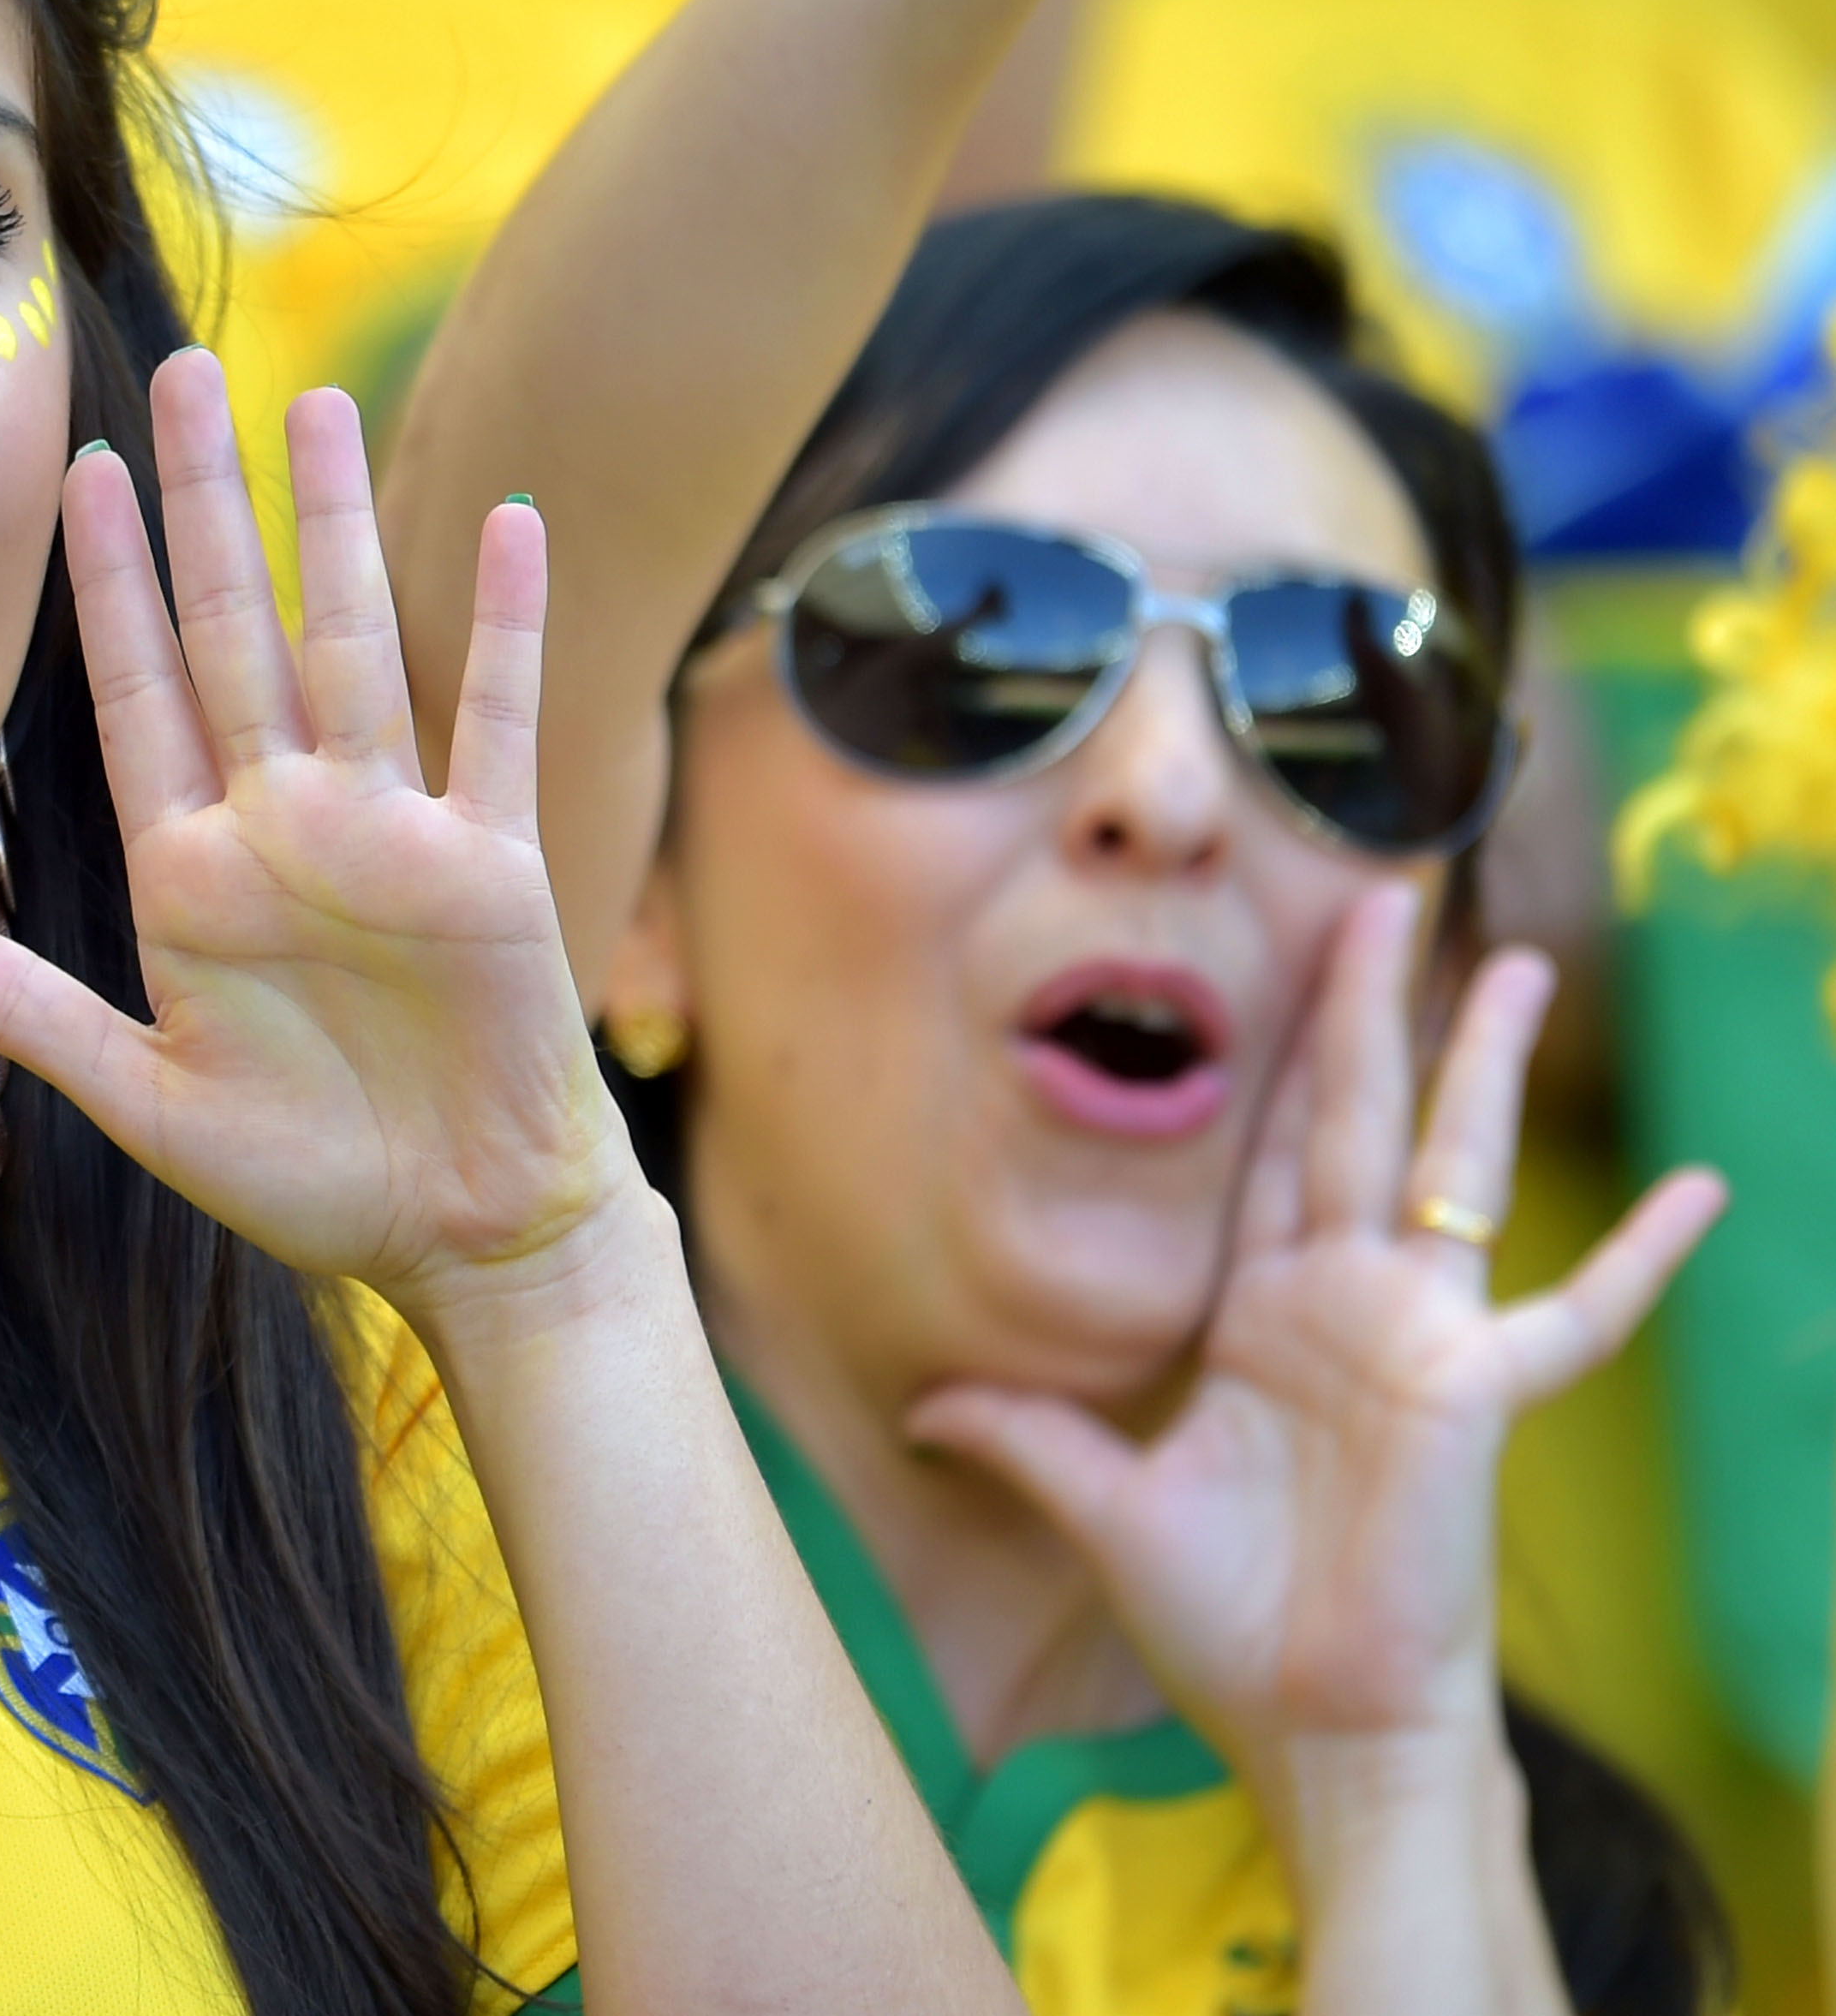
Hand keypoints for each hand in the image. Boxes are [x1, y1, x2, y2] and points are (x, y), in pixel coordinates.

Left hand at [0, 355, 639, 1316]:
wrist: (462, 1233)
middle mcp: (284, 826)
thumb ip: (28, 1020)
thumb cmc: (309, 1177)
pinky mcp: (488, 863)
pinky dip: (505, 627)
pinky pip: (494, 721)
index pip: (138, 691)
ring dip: (338, 527)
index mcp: (193, 874)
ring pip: (354, 643)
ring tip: (319, 404)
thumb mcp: (146, 1102)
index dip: (107, 583)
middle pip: (235, 629)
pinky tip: (514, 522)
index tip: (76, 472)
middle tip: (182, 374)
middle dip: (206, 505)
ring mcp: (389, 833)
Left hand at [907, 886, 1724, 1812]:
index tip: (1282, 961)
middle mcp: (1342, 1305)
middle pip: (1350, 1118)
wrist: (1314, 1730)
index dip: (1271, 1058)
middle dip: (1363, 1006)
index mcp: (1261, 1318)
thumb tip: (919, 1405)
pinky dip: (1637, 1259)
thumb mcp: (1101, 1509)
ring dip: (1477, 1064)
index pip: (1265, 1151)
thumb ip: (1023, 1438)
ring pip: (1448, 1166)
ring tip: (1510, 963)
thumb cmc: (1229, 1629)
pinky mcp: (1474, 1392)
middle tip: (1382, 891)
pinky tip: (1703, 1192)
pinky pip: (1575, 1316)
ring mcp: (1417, 1339)